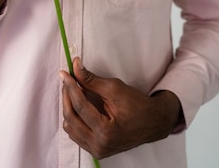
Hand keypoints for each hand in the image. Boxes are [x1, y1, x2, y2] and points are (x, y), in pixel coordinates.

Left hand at [60, 58, 181, 159]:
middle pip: (71, 118)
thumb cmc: (137, 105)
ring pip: (70, 128)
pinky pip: (76, 134)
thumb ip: (91, 80)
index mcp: (106, 132)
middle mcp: (100, 145)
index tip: (65, 73)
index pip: (80, 106)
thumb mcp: (115, 89)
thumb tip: (75, 68)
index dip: (70, 87)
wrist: (153, 122)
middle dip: (67, 96)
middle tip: (68, 80)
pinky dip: (74, 118)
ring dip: (69, 107)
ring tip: (74, 91)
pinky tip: (79, 105)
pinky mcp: (97, 151)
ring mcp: (98, 151)